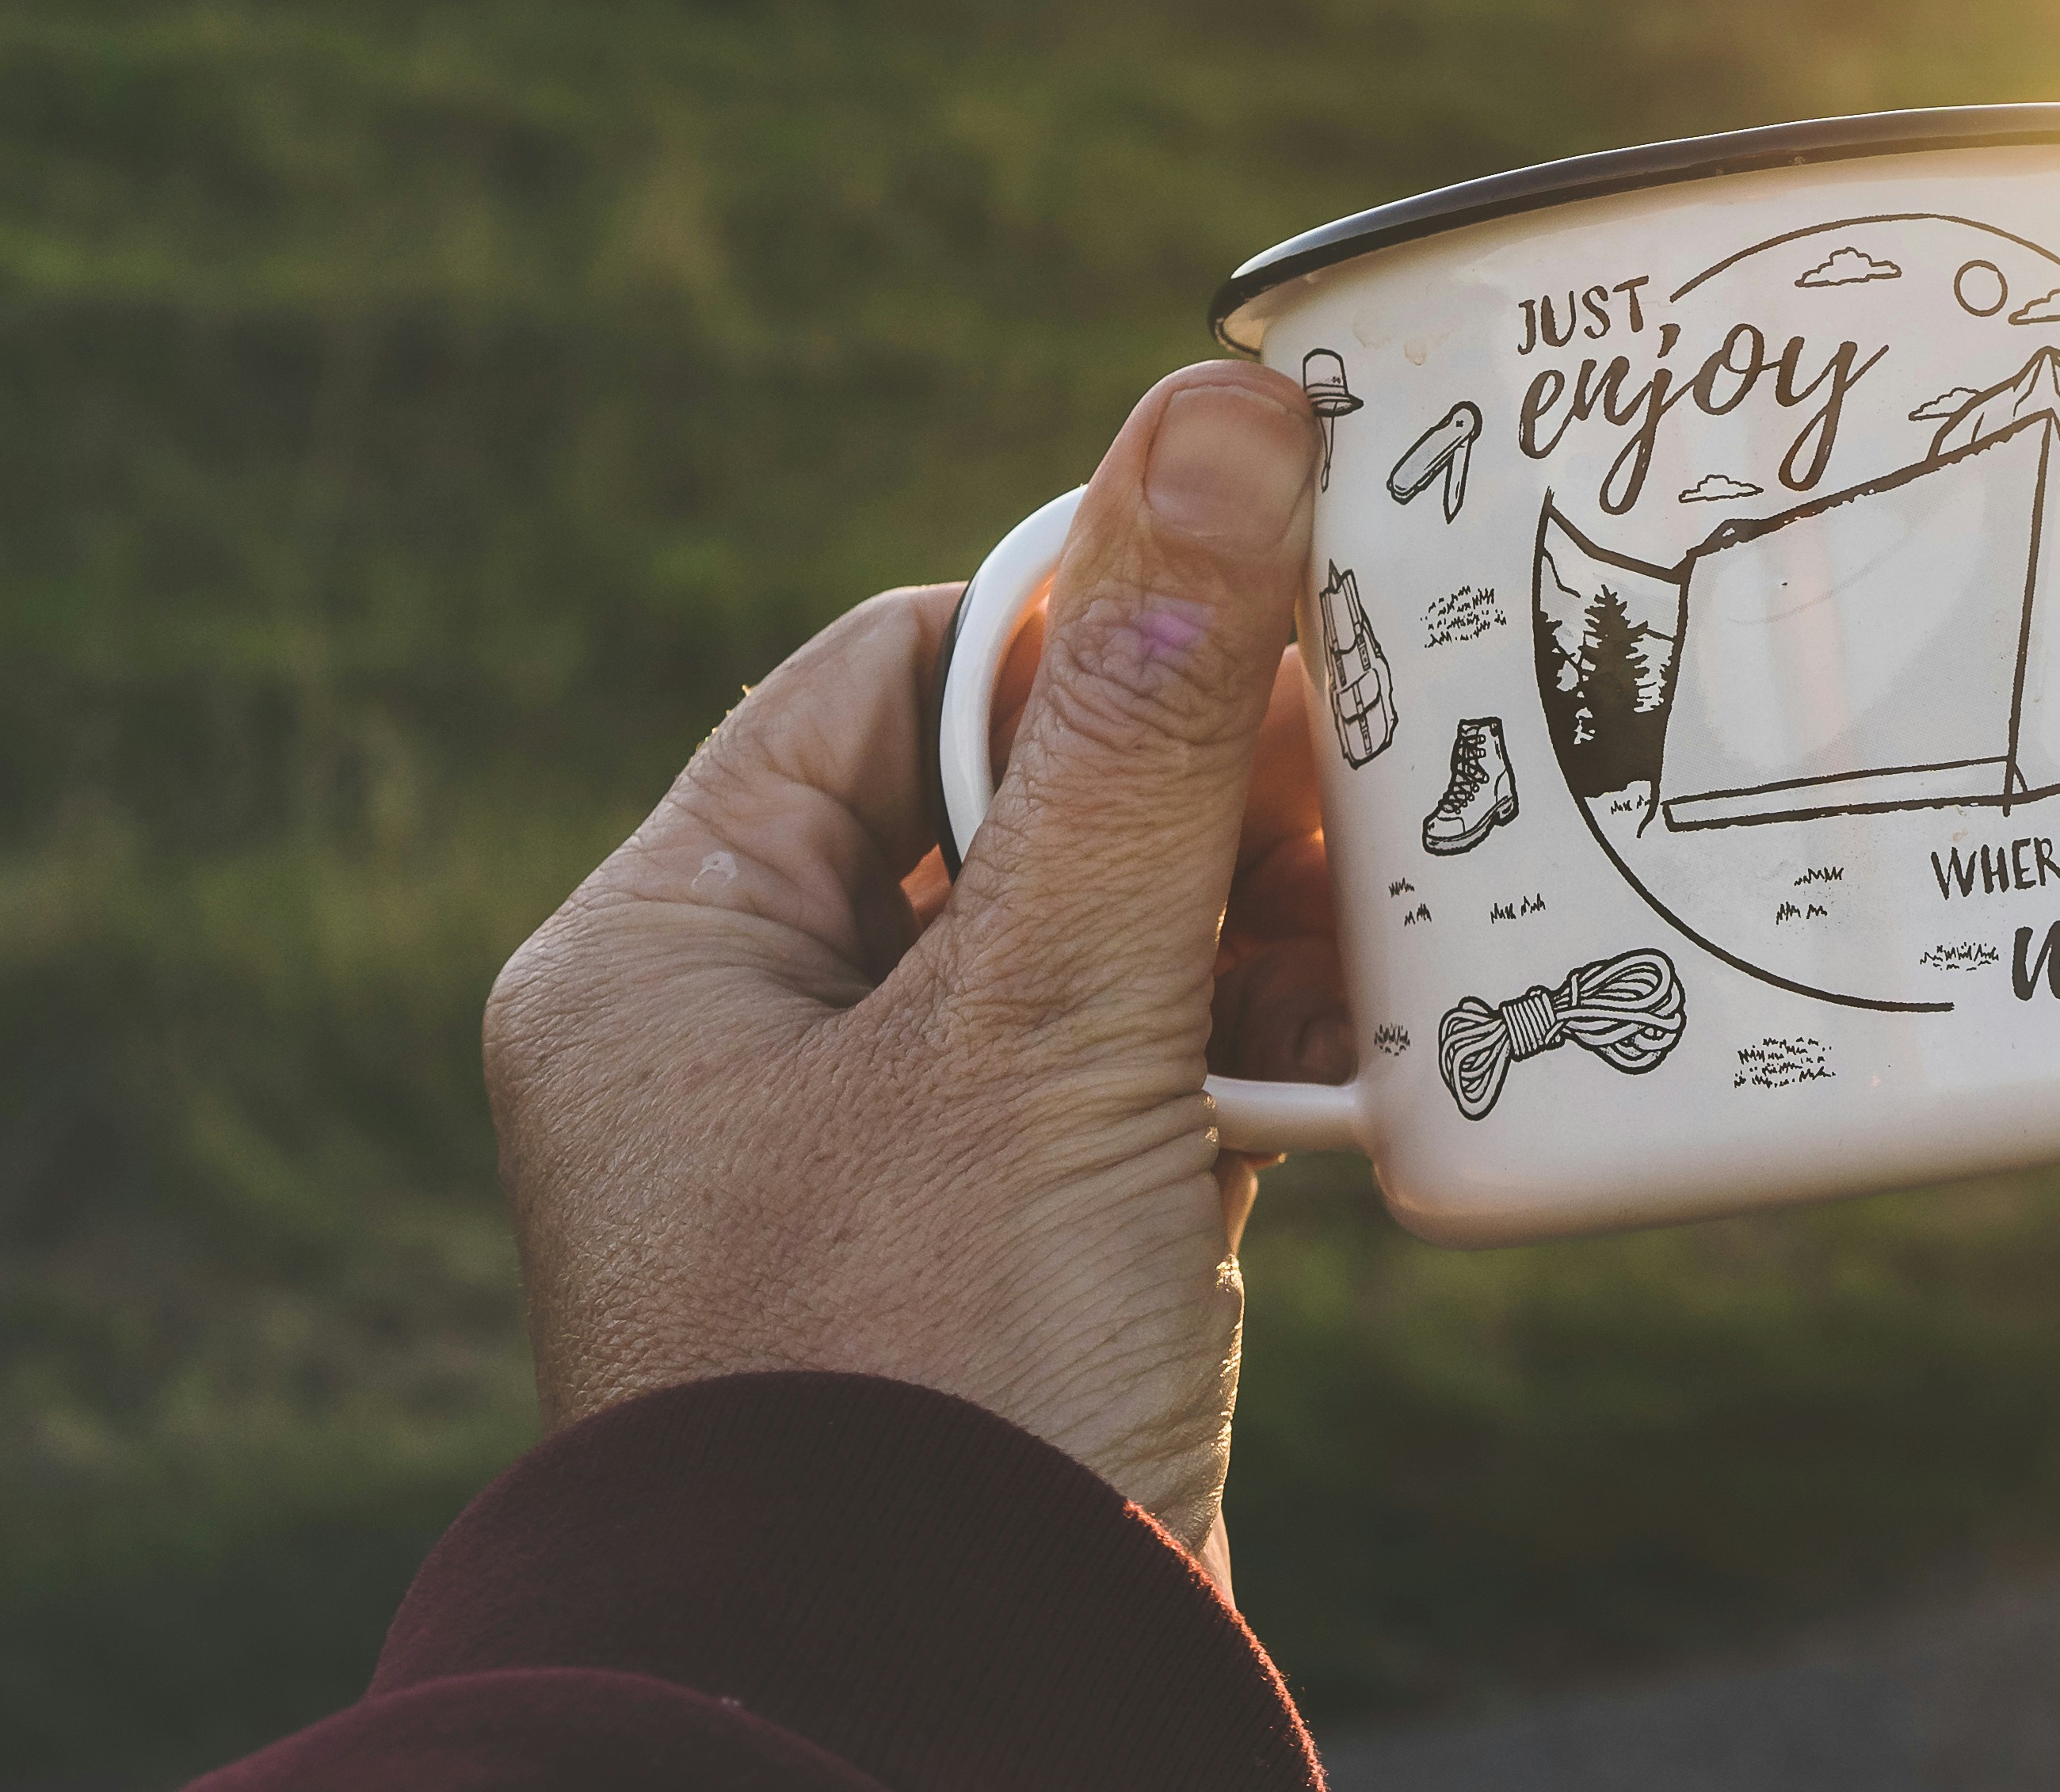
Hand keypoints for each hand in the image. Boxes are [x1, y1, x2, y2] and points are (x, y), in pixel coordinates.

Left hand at [483, 359, 1349, 1585]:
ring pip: (1100, 948)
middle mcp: (749, 1049)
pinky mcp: (1006, 1270)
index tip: (1272, 631)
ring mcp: (882, 1167)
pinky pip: (1145, 1086)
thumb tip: (1218, 400)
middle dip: (1205, 794)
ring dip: (1255, 927)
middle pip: (1015, 807)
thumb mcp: (1053, 1013)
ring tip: (1395, 917)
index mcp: (664, 957)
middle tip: (1373, 771)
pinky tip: (1372, 1055)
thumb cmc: (930, 1378)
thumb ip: (1145, 713)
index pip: (895, 674)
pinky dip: (1258, 1060)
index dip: (1087, 632)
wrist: (933, 1730)